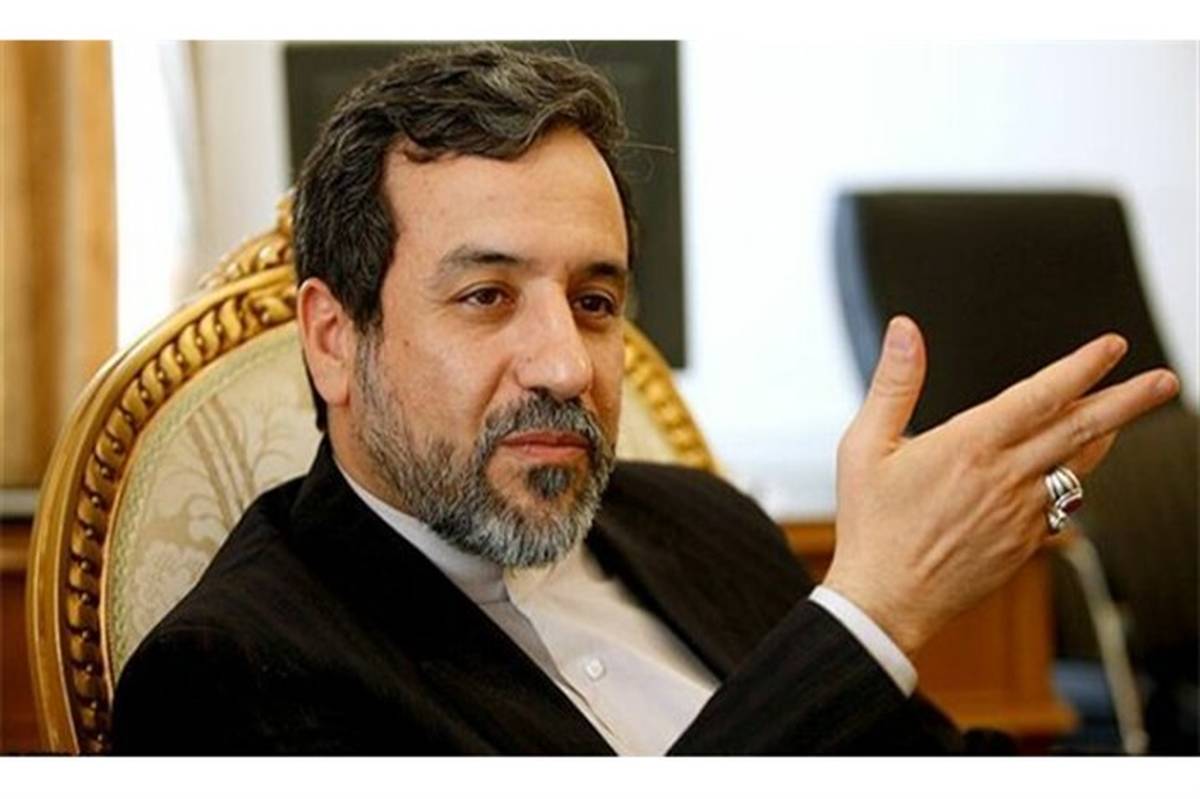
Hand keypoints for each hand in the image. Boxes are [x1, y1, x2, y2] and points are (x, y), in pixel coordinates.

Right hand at [822, 316, 1179, 655]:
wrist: (886, 600)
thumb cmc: (870, 525)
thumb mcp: (865, 445)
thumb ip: (893, 383)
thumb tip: (904, 332)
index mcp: (969, 446)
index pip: (1041, 395)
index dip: (1081, 367)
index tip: (1111, 347)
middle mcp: (1005, 478)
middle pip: (1081, 428)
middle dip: (1129, 399)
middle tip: (1163, 380)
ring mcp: (1022, 513)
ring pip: (1079, 466)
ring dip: (1109, 435)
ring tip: (1129, 413)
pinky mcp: (1025, 542)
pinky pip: (1063, 502)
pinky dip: (1076, 477)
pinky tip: (1076, 469)